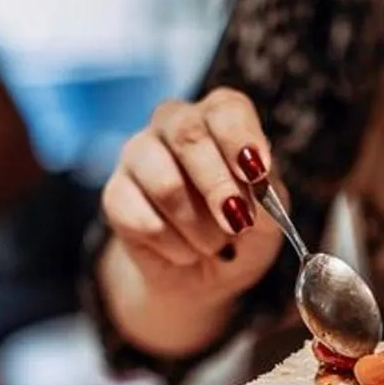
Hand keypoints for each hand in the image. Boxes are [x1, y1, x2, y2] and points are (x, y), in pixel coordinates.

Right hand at [101, 88, 283, 313]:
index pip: (227, 109)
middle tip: (238, 222)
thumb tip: (258, 187)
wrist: (202, 274)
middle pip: (189, 136)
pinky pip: (143, 220)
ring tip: (212, 245)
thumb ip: (267, 202)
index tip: (257, 173)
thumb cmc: (240, 234)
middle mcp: (175, 124)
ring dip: (198, 227)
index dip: (241, 140)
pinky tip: (184, 251)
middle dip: (217, 185)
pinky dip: (175, 247)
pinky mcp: (116, 194)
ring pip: (165, 183)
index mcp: (219, 118)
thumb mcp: (268, 221)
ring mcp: (138, 155)